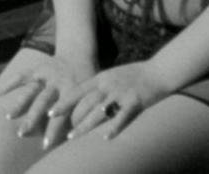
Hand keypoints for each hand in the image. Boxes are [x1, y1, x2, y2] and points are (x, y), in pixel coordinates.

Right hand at [0, 52, 96, 149]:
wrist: (78, 56)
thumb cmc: (85, 86)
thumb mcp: (88, 98)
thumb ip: (82, 115)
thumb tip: (77, 139)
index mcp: (72, 91)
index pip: (62, 113)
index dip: (54, 129)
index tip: (46, 144)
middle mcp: (58, 83)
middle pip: (43, 101)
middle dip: (32, 118)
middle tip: (22, 133)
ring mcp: (46, 75)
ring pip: (31, 89)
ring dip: (19, 103)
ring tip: (9, 116)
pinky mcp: (37, 69)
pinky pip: (21, 76)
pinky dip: (8, 84)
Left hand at [44, 61, 171, 142]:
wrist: (159, 71)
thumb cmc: (135, 76)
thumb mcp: (112, 77)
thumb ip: (99, 87)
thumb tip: (84, 99)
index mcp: (101, 79)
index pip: (77, 91)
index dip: (63, 102)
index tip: (49, 112)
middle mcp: (108, 85)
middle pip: (85, 102)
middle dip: (69, 116)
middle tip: (55, 128)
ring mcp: (121, 93)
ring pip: (99, 111)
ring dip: (85, 124)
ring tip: (72, 136)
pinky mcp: (135, 102)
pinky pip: (122, 116)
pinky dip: (113, 127)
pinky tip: (105, 137)